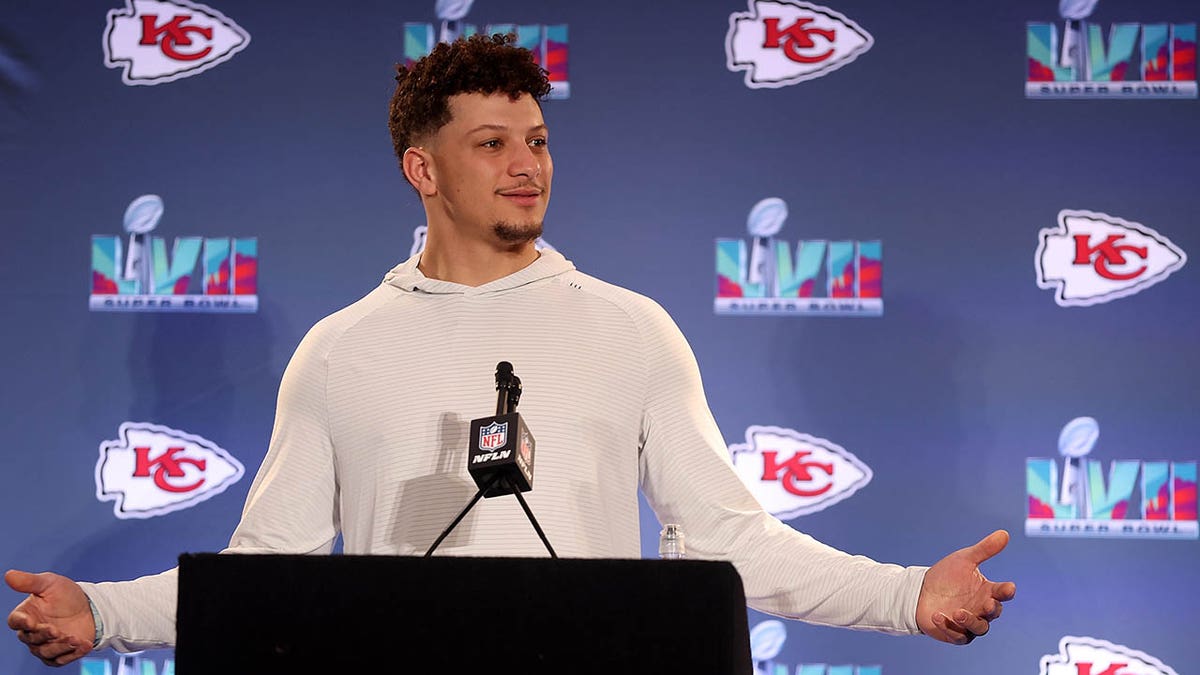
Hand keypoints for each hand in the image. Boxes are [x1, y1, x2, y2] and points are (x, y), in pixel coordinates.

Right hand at [6, 569, 94, 666]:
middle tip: (58, 630)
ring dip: (60, 646)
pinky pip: (60, 660)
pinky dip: (72, 654)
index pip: (15, 621)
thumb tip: (8, 575)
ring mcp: (45, 644)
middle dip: (44, 635)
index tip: (32, 622)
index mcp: (26, 614)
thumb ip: (30, 582)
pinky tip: (85, 645)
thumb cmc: (66, 595)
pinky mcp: (59, 654)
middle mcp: (32, 632)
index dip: (22, 623)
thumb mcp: (50, 584)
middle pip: (30, 639)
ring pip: (45, 652)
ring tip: (75, 638)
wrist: (90, 607)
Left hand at [915, 530, 1016, 644]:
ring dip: (970, 621)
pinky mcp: (954, 633)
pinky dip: (949, 628)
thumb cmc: (946, 575)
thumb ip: (984, 549)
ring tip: (958, 612)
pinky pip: (957, 635)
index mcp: (987, 591)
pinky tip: (938, 616)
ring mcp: (969, 623)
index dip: (1007, 591)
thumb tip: (1004, 533)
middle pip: (994, 613)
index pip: (1003, 593)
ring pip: (979, 628)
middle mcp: (981, 609)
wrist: (920, 590)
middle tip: (987, 603)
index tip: (1009, 587)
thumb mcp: (964, 559)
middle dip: (992, 609)